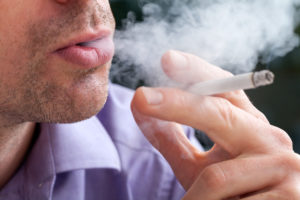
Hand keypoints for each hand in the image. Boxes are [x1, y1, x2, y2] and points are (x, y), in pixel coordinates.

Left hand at [131, 50, 299, 198]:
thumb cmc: (231, 192)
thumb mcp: (199, 166)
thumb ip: (171, 138)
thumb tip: (138, 104)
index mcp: (248, 125)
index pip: (223, 89)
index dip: (197, 72)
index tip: (167, 59)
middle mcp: (269, 138)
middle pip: (219, 113)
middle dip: (178, 104)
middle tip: (142, 97)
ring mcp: (284, 167)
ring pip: (217, 177)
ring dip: (195, 198)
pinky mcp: (290, 197)